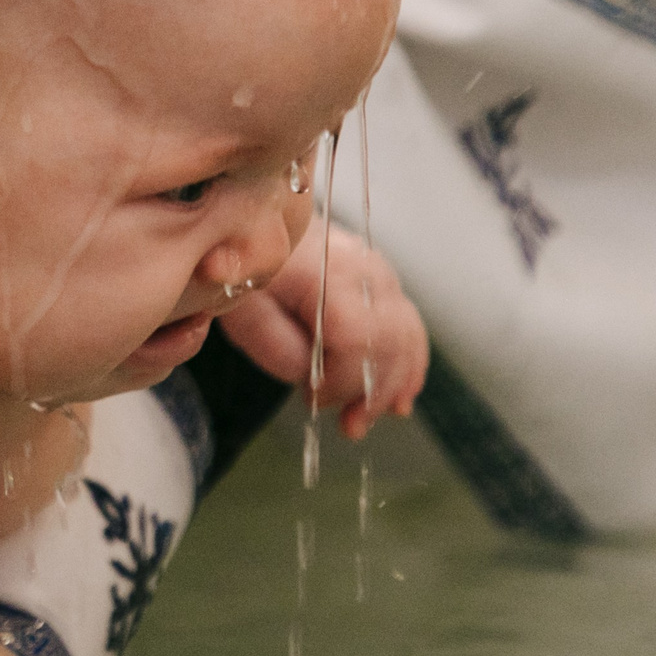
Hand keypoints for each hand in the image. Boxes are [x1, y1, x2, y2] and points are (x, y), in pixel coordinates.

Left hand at [218, 225, 427, 438]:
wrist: (256, 229)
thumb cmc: (247, 274)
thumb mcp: (245, 312)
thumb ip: (280, 348)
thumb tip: (317, 378)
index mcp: (325, 273)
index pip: (355, 337)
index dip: (340, 380)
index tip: (312, 399)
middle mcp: (364, 268)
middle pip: (390, 341)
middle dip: (371, 392)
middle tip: (347, 425)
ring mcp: (380, 272)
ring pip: (407, 336)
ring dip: (393, 386)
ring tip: (365, 420)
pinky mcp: (384, 282)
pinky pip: (410, 327)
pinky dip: (409, 366)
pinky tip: (399, 401)